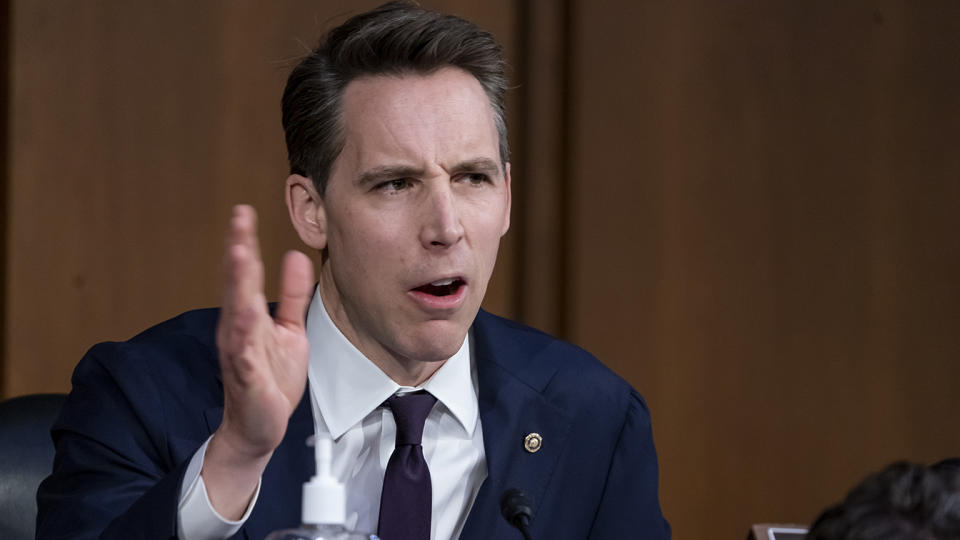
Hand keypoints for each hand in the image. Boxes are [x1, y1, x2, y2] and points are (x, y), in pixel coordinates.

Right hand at [202, 205, 314, 518]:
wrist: (260, 427)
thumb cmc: (272, 378)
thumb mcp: (290, 330)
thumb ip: (293, 296)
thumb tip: (295, 257)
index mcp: (247, 316)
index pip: (245, 273)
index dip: (245, 242)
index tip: (244, 211)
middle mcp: (237, 329)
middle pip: (236, 284)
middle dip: (237, 251)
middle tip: (239, 219)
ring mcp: (240, 352)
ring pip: (237, 312)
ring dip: (236, 283)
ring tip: (239, 253)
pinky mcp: (247, 377)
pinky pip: (244, 353)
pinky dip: (244, 333)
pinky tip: (246, 314)